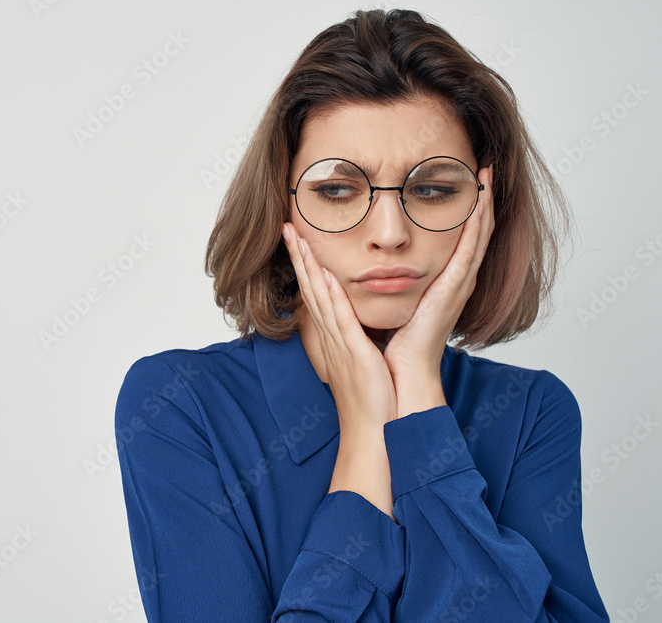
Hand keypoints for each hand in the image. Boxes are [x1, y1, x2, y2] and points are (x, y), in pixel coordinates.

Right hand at [281, 221, 396, 430]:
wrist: (376, 432)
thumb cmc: (374, 401)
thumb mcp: (364, 362)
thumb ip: (359, 340)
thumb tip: (362, 325)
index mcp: (335, 337)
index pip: (316, 294)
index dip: (305, 266)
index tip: (298, 240)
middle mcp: (331, 337)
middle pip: (309, 289)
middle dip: (297, 257)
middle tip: (286, 228)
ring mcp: (340, 345)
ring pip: (319, 298)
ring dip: (307, 268)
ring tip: (297, 239)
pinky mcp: (354, 354)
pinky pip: (340, 320)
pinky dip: (330, 296)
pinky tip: (323, 275)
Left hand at [383, 165, 495, 414]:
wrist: (403, 372)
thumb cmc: (397, 342)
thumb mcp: (400, 300)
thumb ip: (398, 279)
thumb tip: (379, 259)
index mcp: (446, 282)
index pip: (463, 237)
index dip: (469, 208)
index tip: (468, 179)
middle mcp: (458, 280)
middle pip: (477, 230)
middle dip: (482, 198)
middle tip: (484, 166)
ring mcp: (459, 285)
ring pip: (479, 235)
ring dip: (484, 204)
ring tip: (486, 174)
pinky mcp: (453, 291)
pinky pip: (469, 252)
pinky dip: (477, 226)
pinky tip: (479, 204)